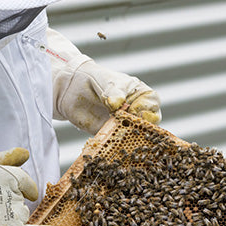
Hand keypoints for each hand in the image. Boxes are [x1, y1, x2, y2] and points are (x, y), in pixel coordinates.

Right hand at [0, 148, 57, 225]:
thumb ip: (3, 158)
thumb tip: (25, 153)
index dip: (24, 189)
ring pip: (22, 216)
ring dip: (11, 219)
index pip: (25, 182)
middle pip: (22, 201)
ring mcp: (8, 211)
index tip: (24, 193)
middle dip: (11, 204)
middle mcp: (10, 190)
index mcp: (4, 172)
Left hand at [46, 27, 160, 133]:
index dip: (146, 109)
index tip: (133, 109)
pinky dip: (116, 145)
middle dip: (142, 126)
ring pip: (136, 136)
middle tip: (128, 123)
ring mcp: (125, 125)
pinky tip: (110, 143)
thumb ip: (113, 92)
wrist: (73, 90)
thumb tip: (116, 104)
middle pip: (149, 124)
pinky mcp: (113, 136)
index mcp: (141, 95)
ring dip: (130, 138)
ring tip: (117, 134)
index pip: (152, 104)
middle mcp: (137, 112)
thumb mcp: (107, 81)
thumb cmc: (95, 79)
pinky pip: (119, 143)